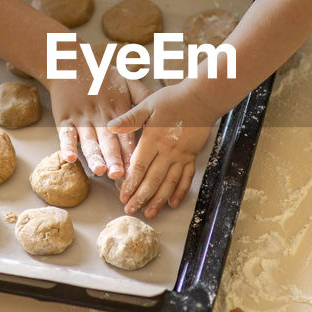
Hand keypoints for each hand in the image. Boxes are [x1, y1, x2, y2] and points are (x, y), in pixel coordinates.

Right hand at [48, 67, 150, 178]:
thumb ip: (143, 96)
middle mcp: (100, 116)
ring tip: (99, 169)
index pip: (126, 135)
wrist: (71, 62)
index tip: (137, 168)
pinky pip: (66, 134)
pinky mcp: (65, 119)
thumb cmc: (102, 75)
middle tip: (120, 175)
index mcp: (117, 110)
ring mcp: (82, 118)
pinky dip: (67, 146)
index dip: (131, 152)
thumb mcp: (126, 81)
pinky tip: (70, 159)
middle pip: (108, 141)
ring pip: (88, 140)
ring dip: (94, 155)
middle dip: (114, 159)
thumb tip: (159, 113)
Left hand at [107, 83, 214, 219]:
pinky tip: (173, 202)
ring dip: (159, 200)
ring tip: (150, 213)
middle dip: (141, 197)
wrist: (202, 98)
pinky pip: (186, 178)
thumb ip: (129, 119)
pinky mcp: (192, 156)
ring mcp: (182, 156)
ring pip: (169, 183)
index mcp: (154, 140)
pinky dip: (180, 192)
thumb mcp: (148, 105)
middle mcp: (168, 151)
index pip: (140, 167)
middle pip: (153, 179)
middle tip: (131, 210)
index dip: (131, 184)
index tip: (123, 197)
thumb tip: (109, 127)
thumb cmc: (174, 100)